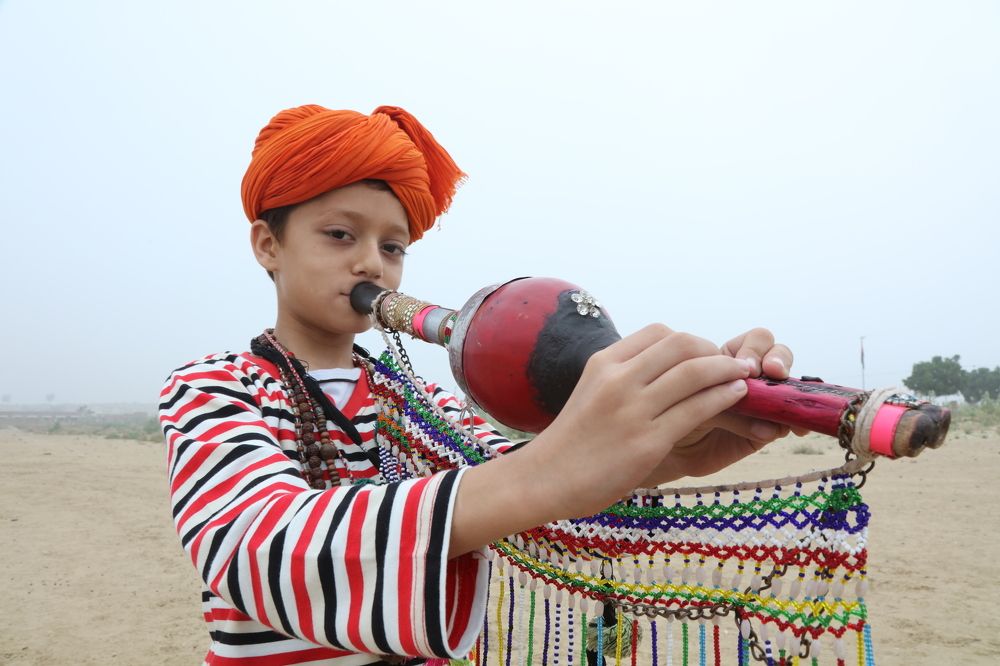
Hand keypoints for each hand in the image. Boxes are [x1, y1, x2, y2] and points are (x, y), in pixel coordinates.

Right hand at [524, 324, 752, 518]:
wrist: (545, 478)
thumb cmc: (574, 441)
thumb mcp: (591, 392)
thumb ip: (623, 376)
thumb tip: (662, 368)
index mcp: (604, 363)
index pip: (660, 333)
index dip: (692, 341)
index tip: (706, 356)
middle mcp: (618, 380)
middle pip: (682, 345)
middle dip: (715, 351)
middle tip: (733, 365)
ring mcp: (632, 410)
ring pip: (695, 374)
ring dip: (728, 371)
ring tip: (744, 378)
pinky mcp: (646, 442)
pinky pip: (697, 410)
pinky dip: (724, 398)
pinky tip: (735, 399)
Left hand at [639, 327, 804, 483]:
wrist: (665, 449)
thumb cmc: (667, 412)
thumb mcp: (688, 396)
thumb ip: (712, 392)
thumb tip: (741, 391)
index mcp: (728, 359)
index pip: (755, 341)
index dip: (755, 349)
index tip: (747, 367)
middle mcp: (748, 377)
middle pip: (778, 355)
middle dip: (778, 359)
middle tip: (771, 373)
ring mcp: (760, 401)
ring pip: (787, 385)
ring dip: (789, 390)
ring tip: (783, 402)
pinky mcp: (767, 429)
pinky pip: (788, 421)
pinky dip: (794, 422)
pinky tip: (796, 428)